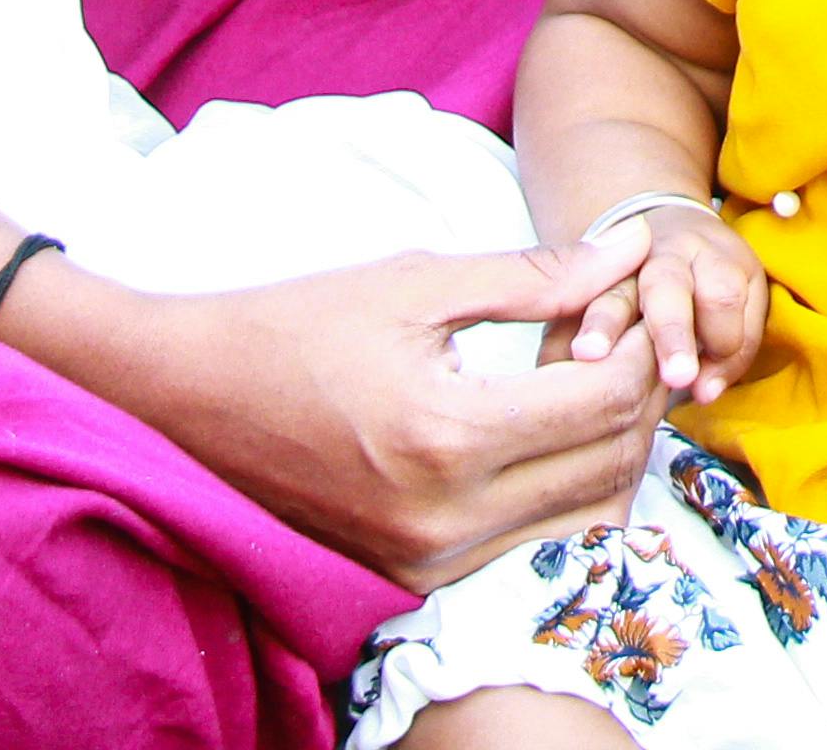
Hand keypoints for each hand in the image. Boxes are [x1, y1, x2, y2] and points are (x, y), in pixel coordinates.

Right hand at [32, 238, 665, 588]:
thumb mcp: (418, 282)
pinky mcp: (414, 576)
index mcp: (448, 437)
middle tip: (625, 335)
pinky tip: (547, 428)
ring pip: (583, 516)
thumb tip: (632, 248)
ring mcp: (428, 561)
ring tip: (589, 378)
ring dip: (609, 449)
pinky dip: (564, 489)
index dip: (639, 346)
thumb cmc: (296, 323)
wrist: (187, 394)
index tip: (631, 301)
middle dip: (639, 397)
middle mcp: (445, 519)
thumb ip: (537, 275)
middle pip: (608, 466)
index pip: (601, 402)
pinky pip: (531, 541)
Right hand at [574, 206, 769, 399]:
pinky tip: (556, 367)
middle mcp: (661, 259)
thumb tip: (704, 393)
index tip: (716, 364)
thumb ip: (733, 348)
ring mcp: (615, 272)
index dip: (724, 335)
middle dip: (673, 331)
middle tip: (678, 375)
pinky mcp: (580, 293)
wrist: (657, 233)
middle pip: (668, 288)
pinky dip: (561, 342)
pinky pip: (567, 314)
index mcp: (710, 258)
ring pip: (611, 295)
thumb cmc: (707, 279)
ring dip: (602, 324)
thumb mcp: (741, 296)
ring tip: (590, 353)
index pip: (724, 294)